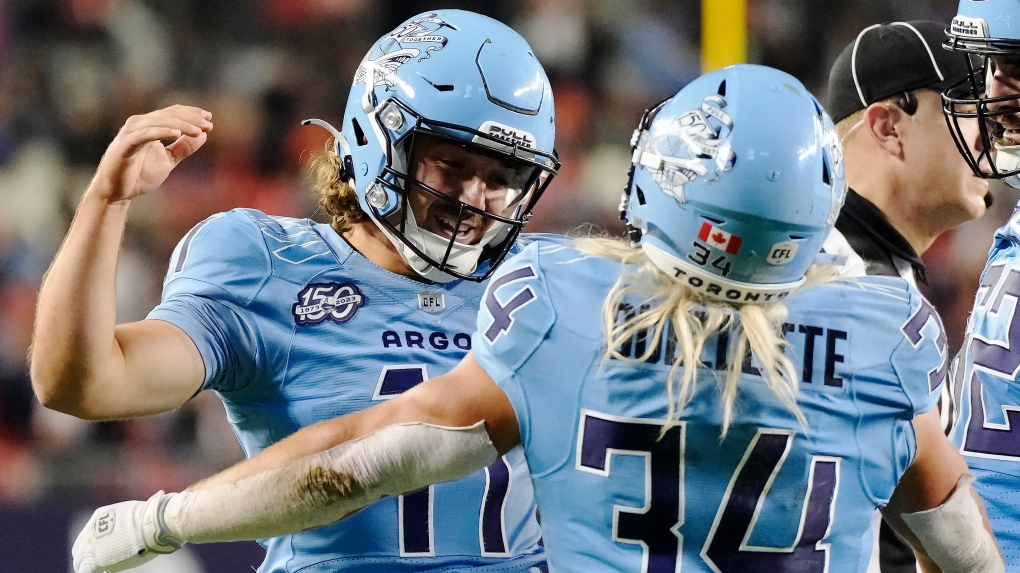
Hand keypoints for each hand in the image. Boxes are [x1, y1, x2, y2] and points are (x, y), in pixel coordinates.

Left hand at [72, 490, 184, 572]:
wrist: (153, 523)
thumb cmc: (152, 518)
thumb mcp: (133, 515)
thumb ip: (124, 523)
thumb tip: (135, 526)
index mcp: (99, 517)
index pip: (88, 534)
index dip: (95, 545)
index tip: (105, 551)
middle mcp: (90, 530)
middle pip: (80, 548)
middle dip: (87, 556)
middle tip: (99, 564)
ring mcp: (90, 545)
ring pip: (79, 561)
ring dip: (88, 566)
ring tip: (102, 570)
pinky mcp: (94, 560)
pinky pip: (83, 571)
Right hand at [89, 105, 212, 203]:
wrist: (117, 192)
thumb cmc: (139, 175)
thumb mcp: (168, 160)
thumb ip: (183, 148)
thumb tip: (203, 135)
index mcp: (149, 125)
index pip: (172, 113)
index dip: (191, 113)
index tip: (209, 119)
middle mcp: (139, 124)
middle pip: (168, 114)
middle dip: (190, 118)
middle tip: (208, 124)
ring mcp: (131, 133)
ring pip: (158, 121)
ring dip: (180, 124)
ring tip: (197, 131)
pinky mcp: (125, 144)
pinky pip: (145, 134)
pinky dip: (161, 132)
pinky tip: (177, 134)